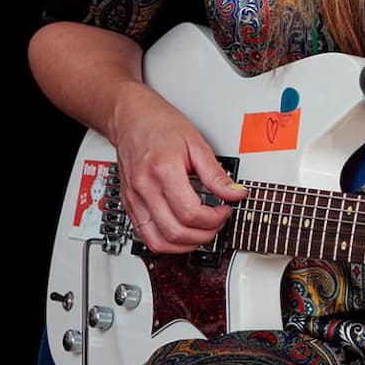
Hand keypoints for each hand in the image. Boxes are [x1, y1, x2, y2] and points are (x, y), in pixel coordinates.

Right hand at [107, 82, 243, 253]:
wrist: (131, 118)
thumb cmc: (160, 125)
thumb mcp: (196, 144)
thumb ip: (216, 174)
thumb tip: (235, 193)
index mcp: (164, 171)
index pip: (190, 213)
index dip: (214, 219)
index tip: (225, 210)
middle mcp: (145, 188)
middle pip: (175, 232)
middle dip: (203, 235)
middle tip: (217, 223)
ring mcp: (134, 199)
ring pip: (157, 242)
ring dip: (184, 246)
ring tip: (201, 233)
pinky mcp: (129, 204)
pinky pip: (144, 235)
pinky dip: (166, 242)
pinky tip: (181, 233)